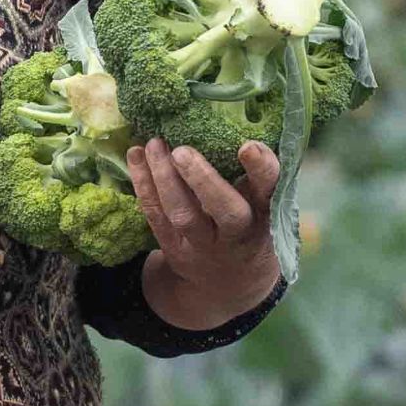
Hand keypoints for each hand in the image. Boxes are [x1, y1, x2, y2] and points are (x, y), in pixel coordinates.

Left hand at [130, 140, 283, 329]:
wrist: (229, 283)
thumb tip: (231, 121)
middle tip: (182, 151)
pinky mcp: (175, 249)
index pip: (270, 189)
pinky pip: (156, 216)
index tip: (247, 146)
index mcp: (265, 213)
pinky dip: (143, 185)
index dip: (261, 169)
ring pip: (184, 215)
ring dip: (165, 178)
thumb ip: (254, 176)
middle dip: (204, 181)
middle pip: (226, 212)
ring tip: (154, 144)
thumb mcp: (261, 205)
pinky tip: (136, 157)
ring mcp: (205, 245)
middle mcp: (238, 233)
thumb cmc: (248, 226)